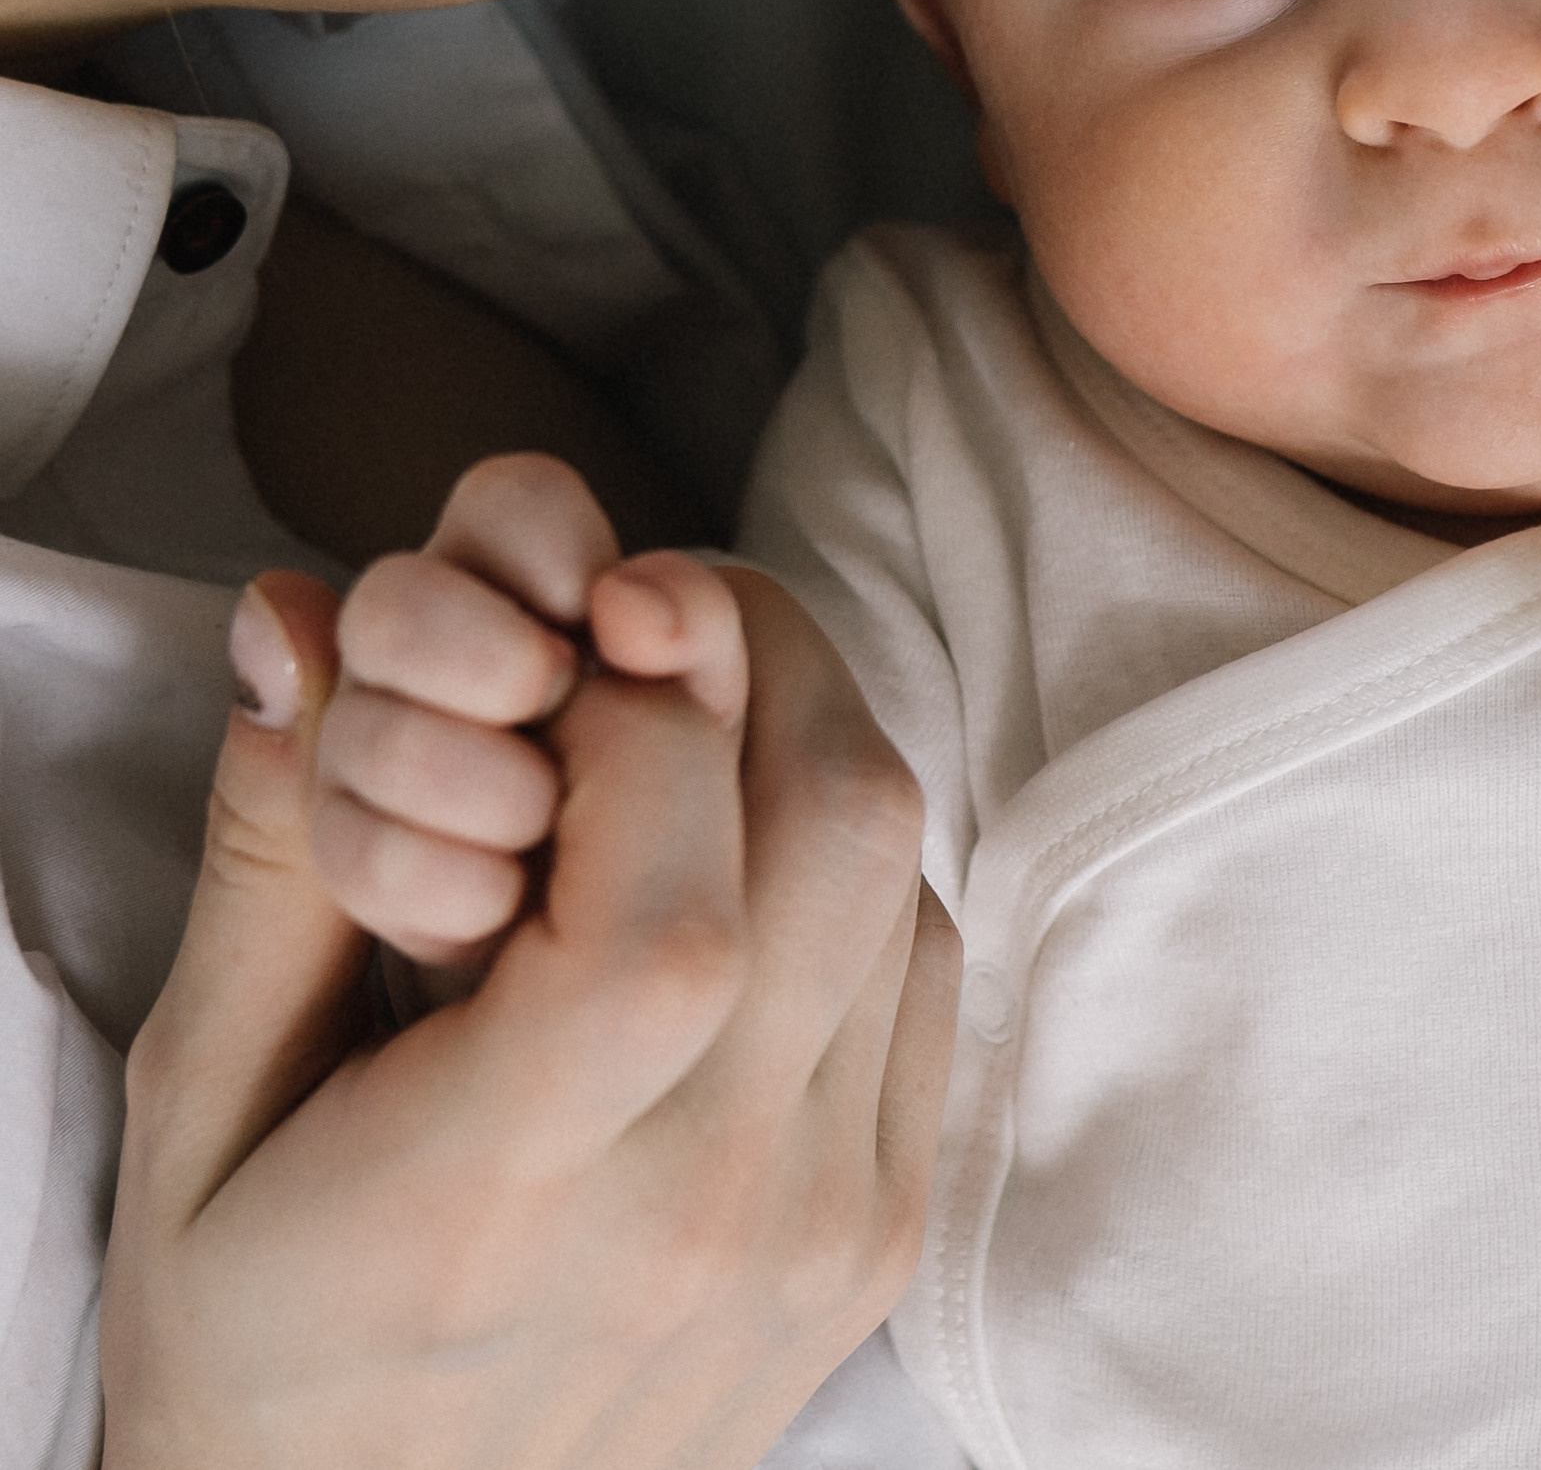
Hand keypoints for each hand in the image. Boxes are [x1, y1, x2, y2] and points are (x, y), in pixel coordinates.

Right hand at [103, 507, 959, 1469]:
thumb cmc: (258, 1348)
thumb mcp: (195, 1114)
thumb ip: (270, 861)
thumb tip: (294, 622)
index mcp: (506, 1197)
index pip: (662, 911)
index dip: (638, 716)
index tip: (570, 637)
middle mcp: (702, 1217)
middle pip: (836, 841)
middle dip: (749, 654)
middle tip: (638, 612)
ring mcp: (819, 1233)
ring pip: (902, 882)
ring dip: (802, 743)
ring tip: (675, 721)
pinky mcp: (882, 1241)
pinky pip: (926, 975)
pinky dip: (849, 870)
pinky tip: (732, 859)